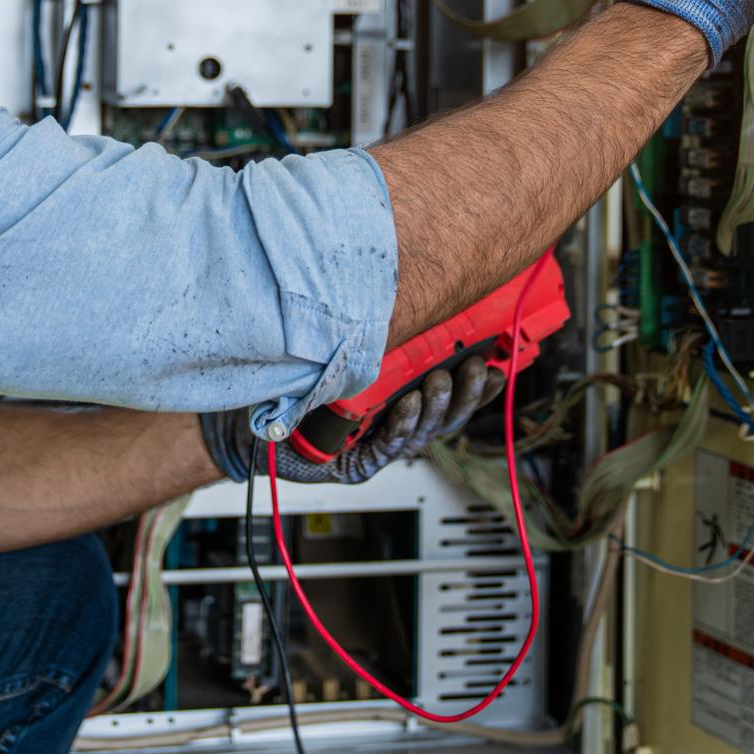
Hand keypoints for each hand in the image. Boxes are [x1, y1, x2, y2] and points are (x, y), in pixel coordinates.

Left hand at [199, 357, 504, 485]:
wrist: (253, 421)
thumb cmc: (298, 385)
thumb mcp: (345, 353)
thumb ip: (377, 334)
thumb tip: (400, 288)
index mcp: (401, 399)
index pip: (450, 394)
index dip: (477, 384)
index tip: (499, 364)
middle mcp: (393, 425)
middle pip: (445, 416)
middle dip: (465, 394)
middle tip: (476, 368)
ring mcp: (376, 447)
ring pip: (422, 433)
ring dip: (435, 407)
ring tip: (439, 382)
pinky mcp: (356, 465)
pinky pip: (385, 447)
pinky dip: (399, 426)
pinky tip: (406, 406)